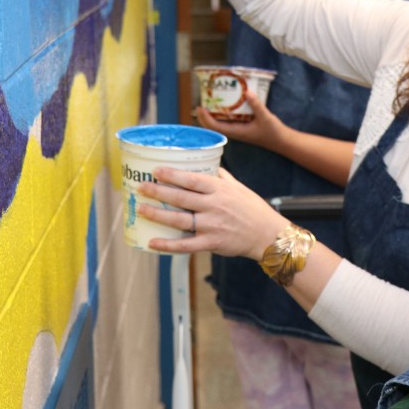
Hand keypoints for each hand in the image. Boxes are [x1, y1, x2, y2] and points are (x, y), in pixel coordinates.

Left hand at [136, 166, 289, 258]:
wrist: (268, 235)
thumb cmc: (252, 209)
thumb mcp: (238, 187)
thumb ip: (220, 176)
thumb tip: (206, 163)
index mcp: (219, 189)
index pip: (192, 179)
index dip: (172, 174)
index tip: (156, 170)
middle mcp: (214, 206)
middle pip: (181, 198)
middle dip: (158, 192)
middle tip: (141, 187)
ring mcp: (212, 226)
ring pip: (179, 220)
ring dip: (157, 214)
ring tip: (141, 209)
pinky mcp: (211, 243)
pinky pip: (185, 245)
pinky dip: (167, 245)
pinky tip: (152, 242)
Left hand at [196, 90, 287, 151]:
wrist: (280, 140)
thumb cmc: (272, 132)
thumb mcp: (265, 117)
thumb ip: (256, 105)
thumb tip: (247, 92)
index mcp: (236, 132)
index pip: (215, 127)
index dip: (205, 118)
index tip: (200, 108)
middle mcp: (234, 131)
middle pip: (213, 125)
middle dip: (204, 116)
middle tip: (200, 102)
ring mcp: (236, 129)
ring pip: (219, 123)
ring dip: (211, 114)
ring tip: (208, 101)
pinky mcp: (241, 126)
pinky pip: (227, 119)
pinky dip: (221, 113)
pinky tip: (223, 103)